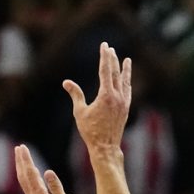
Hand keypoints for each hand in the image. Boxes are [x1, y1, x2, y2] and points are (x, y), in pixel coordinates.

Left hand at [13, 145, 81, 193]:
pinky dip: (29, 176)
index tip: (22, 147)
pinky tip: (33, 172)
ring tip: (22, 156)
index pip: (30, 173)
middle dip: (21, 161)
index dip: (26, 159)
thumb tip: (48, 172)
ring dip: (23, 168)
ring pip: (25, 181)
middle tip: (18, 147)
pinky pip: (30, 186)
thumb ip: (56, 187)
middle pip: (24, 176)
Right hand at [64, 41, 133, 155]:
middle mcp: (117, 97)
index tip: (104, 46)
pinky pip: (127, 91)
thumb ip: (75, 94)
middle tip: (110, 49)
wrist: (105, 147)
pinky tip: (126, 80)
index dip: (104, 57)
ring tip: (126, 59)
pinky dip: (127, 83)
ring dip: (124, 69)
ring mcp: (124, 103)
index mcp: (106, 95)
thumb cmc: (90, 131)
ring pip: (124, 81)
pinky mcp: (126, 109)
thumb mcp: (80, 111)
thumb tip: (66, 82)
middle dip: (112, 59)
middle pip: (115, 73)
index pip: (105, 70)